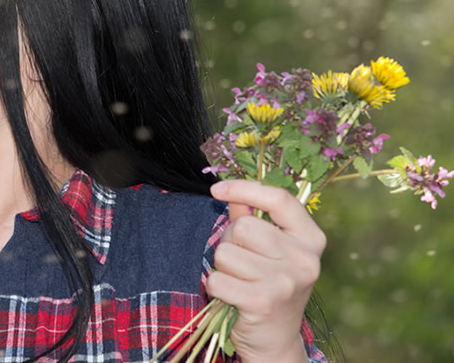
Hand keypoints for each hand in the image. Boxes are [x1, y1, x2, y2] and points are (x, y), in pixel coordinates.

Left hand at [207, 180, 325, 362]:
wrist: (276, 340)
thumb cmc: (269, 286)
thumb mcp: (270, 250)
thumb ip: (252, 217)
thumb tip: (230, 193)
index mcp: (311, 239)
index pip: (279, 199)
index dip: (244, 188)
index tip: (217, 189)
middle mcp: (305, 260)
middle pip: (243, 226)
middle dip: (231, 242)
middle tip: (242, 263)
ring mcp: (286, 282)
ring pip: (226, 252)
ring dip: (223, 267)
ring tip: (240, 281)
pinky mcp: (263, 302)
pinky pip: (217, 278)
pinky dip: (216, 286)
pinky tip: (233, 297)